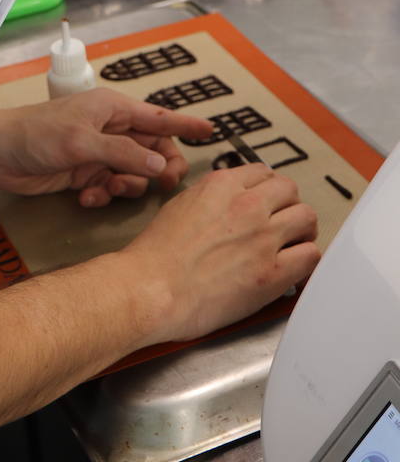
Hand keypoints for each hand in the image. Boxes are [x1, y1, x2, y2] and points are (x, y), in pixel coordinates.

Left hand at [0, 89, 211, 205]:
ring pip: (132, 172)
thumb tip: (160, 165)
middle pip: (150, 150)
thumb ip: (124, 155)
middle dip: (158, 168)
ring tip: (108, 190)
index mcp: (113, 110)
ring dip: (127, 185)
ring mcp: (98, 153)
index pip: (159, 117)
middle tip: (166, 185)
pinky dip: (103, 195)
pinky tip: (87, 198)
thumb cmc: (38, 135)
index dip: (185, 125)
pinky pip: (109, 187)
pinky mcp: (84, 174)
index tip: (211, 132)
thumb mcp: (83, 143)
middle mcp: (110, 129)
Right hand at [121, 163, 319, 342]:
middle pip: (290, 190)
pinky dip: (306, 260)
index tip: (267, 201)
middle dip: (287, 205)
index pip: (263, 173)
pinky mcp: (273, 272)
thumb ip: (210, 199)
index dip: (268, 189)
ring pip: (307, 217)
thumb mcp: (178, 205)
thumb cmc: (155, 256)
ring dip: (301, 230)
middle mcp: (246, 205)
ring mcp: (263, 237)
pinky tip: (294, 268)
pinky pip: (311, 255)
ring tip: (292, 244)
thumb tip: (224, 203)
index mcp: (221, 185)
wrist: (151, 289)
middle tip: (282, 223)